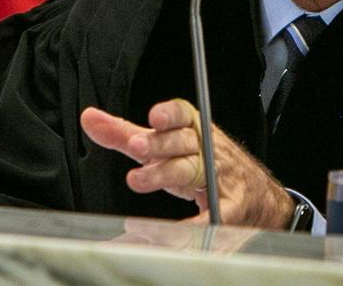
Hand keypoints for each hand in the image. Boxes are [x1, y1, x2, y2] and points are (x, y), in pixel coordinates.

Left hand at [80, 100, 294, 228]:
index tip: (153, 118)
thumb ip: (124, 134)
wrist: (254, 194)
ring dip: (167, 174)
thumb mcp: (161, 146)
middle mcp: (206, 149)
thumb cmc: (198, 162)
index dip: (169, 115)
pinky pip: (214, 212)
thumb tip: (89, 118)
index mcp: (191, 129)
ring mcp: (220, 177)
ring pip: (192, 171)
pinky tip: (178, 228)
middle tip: (136, 148)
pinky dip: (198, 221)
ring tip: (138, 180)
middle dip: (160, 144)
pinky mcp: (229, 206)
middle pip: (182, 143)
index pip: (182, 115)